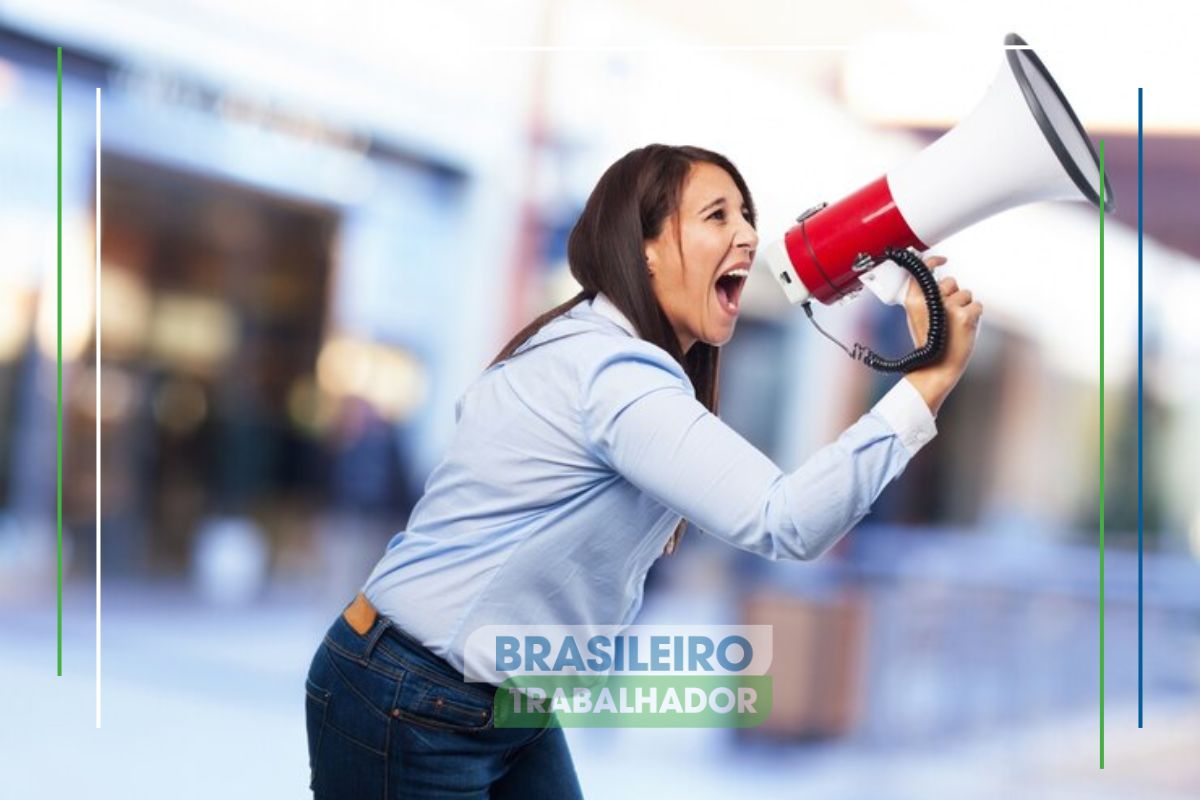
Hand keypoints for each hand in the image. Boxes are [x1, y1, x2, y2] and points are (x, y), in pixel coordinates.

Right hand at [901, 256, 982, 414]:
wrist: (936, 368)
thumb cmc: (930, 343)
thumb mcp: (917, 317)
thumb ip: (925, 296)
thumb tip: (937, 279)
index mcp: (914, 300)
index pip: (924, 269)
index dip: (934, 261)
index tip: (941, 260)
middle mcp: (930, 300)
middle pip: (950, 281)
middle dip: (953, 294)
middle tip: (947, 314)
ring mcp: (948, 307)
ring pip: (966, 293)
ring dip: (965, 306)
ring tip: (955, 324)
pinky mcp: (964, 316)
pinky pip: (978, 305)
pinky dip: (975, 316)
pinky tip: (964, 328)